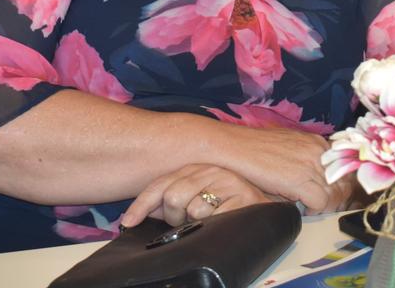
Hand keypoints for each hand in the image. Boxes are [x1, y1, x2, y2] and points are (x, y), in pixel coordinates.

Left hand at [120, 164, 271, 227]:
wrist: (266, 211)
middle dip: (175, 216)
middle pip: (173, 196)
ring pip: (192, 209)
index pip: (161, 184)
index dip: (141, 205)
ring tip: (209, 221)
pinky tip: (221, 221)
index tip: (127, 223)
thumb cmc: (227, 207)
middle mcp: (212, 170)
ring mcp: (229, 181)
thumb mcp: (195, 199)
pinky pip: (212, 218)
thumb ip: (169, 200)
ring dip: (196, 223)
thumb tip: (139, 213)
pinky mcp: (244, 197)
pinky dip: (212, 225)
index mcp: (197, 168)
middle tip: (188, 222)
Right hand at [220, 125, 353, 213]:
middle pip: (344, 183)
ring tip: (313, 209)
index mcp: (318, 143)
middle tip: (324, 208)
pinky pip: (321, 202)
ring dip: (326, 206)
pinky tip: (303, 209)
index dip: (339, 186)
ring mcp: (311, 164)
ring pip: (335, 194)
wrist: (236, 146)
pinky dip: (314, 210)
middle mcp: (319, 151)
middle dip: (337, 199)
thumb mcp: (290, 148)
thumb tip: (317, 184)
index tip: (331, 197)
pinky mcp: (300, 179)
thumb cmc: (257, 149)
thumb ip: (307, 161)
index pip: (344, 169)